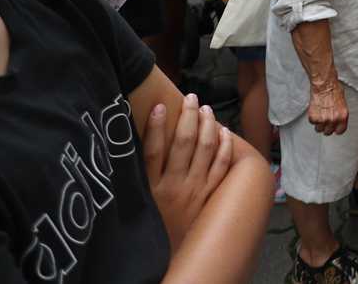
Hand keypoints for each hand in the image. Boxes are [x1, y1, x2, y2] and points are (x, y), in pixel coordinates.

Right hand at [143, 95, 234, 249]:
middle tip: (190, 98)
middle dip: (188, 116)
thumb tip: (131, 151)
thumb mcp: (138, 206)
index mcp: (151, 190)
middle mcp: (174, 187)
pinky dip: (226, 147)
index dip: (155, 127)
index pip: (152, 152)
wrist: (171, 259)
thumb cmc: (152, 228)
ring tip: (206, 109)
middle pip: (183, 143)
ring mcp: (195, 191)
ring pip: (205, 149)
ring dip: (207, 125)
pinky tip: (225, 132)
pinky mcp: (210, 196)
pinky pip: (222, 167)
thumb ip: (138, 179)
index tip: (159, 106)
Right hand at [308, 78, 349, 135]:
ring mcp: (323, 120)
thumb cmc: (334, 91)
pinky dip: (313, 117)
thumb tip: (337, 121)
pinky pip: (312, 123)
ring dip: (319, 123)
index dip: (336, 129)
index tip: (333, 126)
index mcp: (343, 117)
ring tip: (320, 113)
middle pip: (328, 132)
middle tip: (325, 118)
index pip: (340, 131)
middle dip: (326, 127)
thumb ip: (340, 115)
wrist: (324, 85)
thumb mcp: (343, 104)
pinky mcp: (313, 118)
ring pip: (319, 129)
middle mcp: (334, 120)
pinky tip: (316, 109)